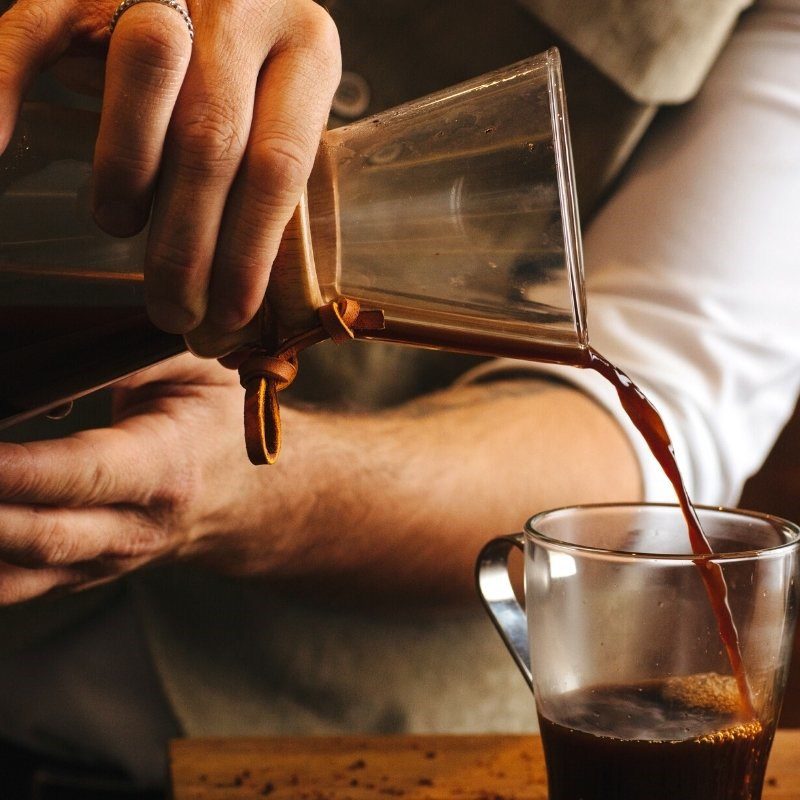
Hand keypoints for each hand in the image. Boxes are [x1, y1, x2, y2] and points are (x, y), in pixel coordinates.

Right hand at [0, 0, 340, 334]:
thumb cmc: (254, 68)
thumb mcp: (285, 113)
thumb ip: (269, 179)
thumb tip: (238, 295)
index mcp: (308, 51)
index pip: (279, 164)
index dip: (250, 249)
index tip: (229, 311)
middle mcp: (246, 7)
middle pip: (212, 138)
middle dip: (186, 243)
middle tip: (171, 308)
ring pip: (144, 70)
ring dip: (125, 168)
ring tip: (118, 224)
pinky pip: (37, 31)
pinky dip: (5, 85)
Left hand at [0, 355, 291, 603]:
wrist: (246, 500)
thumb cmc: (220, 426)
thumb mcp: (198, 372)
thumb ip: (131, 358)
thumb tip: (53, 360)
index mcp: (168, 470)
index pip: (85, 473)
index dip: (20, 470)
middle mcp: (134, 527)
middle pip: (37, 535)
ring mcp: (104, 561)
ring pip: (13, 573)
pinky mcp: (78, 575)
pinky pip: (8, 586)